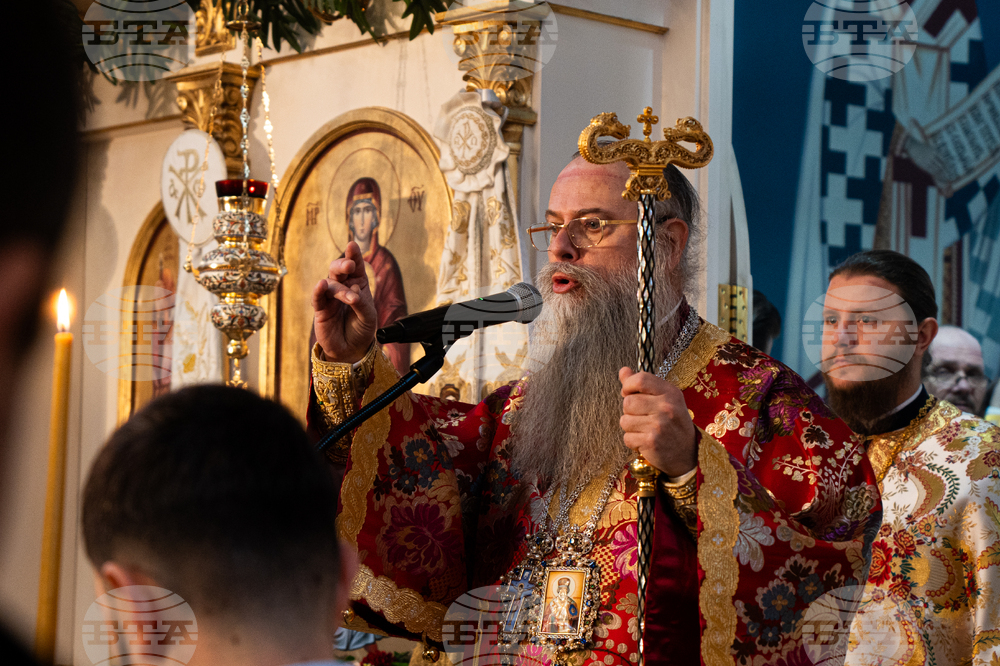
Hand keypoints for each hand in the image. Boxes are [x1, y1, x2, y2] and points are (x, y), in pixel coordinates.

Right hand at [312, 242, 376, 362]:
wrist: (352, 350)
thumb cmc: (362, 330)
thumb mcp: (369, 317)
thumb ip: (362, 303)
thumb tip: (353, 290)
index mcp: (358, 285)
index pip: (356, 267)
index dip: (354, 255)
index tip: (353, 245)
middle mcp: (343, 288)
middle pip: (338, 270)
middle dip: (343, 264)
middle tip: (350, 265)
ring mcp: (330, 298)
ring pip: (331, 284)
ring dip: (341, 290)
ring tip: (352, 299)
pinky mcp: (321, 309)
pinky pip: (317, 297)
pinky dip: (318, 290)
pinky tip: (321, 285)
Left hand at [618, 368, 696, 477]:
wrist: (688, 454)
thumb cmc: (674, 424)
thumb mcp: (665, 400)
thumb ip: (643, 384)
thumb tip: (623, 371)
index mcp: (671, 393)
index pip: (641, 379)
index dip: (628, 385)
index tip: (628, 393)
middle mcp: (666, 407)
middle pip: (628, 402)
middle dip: (629, 411)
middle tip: (642, 417)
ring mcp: (659, 425)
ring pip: (624, 420)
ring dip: (630, 427)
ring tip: (645, 430)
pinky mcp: (651, 442)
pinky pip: (627, 438)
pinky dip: (632, 441)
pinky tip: (645, 441)